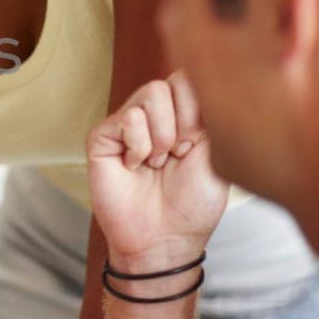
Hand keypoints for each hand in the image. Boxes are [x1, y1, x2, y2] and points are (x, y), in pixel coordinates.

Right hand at [86, 71, 229, 272]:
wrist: (163, 239)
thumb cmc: (191, 205)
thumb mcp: (216, 155)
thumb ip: (210, 115)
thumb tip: (206, 80)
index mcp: (182, 116)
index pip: (189, 80)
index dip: (198, 109)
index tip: (197, 145)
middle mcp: (153, 117)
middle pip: (169, 83)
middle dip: (182, 125)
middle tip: (176, 156)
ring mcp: (126, 125)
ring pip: (150, 94)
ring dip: (161, 137)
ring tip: (156, 164)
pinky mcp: (102, 137)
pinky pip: (128, 118)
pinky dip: (139, 147)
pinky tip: (135, 167)